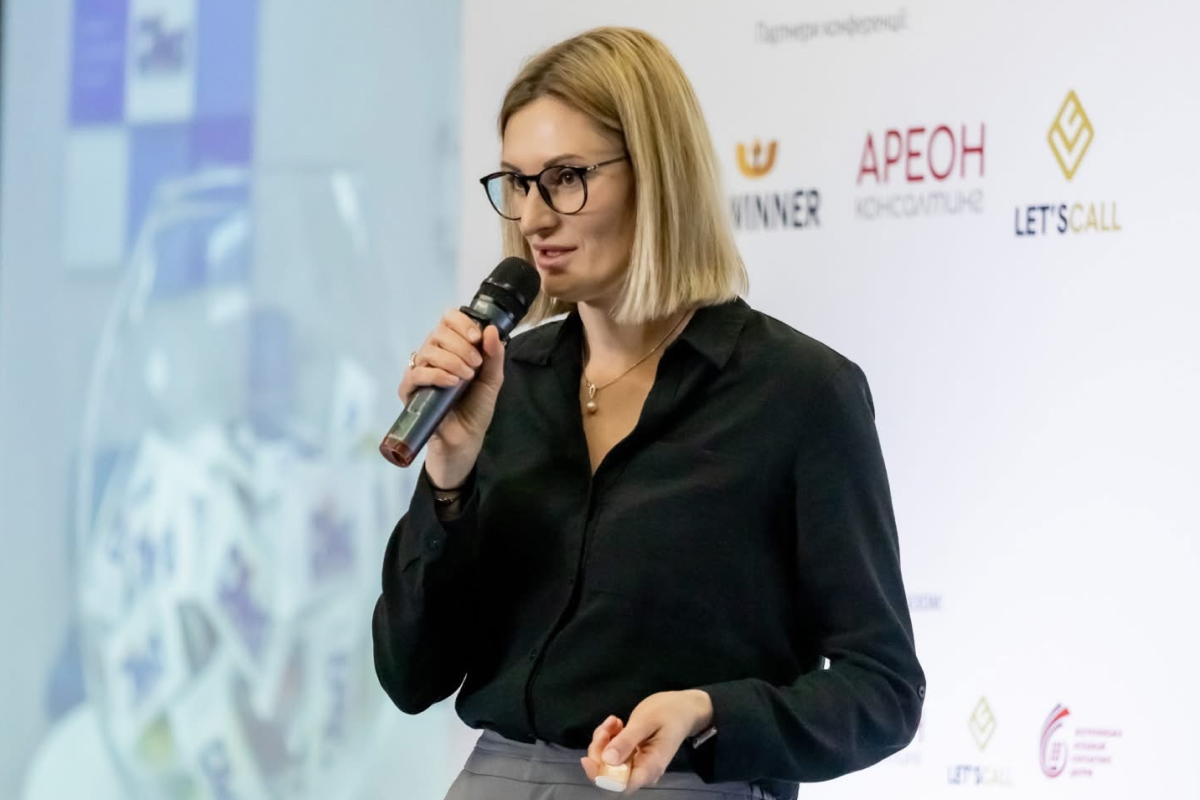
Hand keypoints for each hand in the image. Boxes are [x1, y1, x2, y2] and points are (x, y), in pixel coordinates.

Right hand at [398, 309, 505, 487]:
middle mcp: (432, 354)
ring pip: (428, 351)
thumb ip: (494, 355)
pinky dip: (436, 374)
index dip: (462, 323)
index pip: (448, 319)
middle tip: (476, 365)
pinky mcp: (409, 390)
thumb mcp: (492, 379)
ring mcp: (419, 371)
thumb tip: (492, 328)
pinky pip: (416, 373)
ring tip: (466, 378)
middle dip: (461, 346)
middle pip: (438, 332)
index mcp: (451, 347)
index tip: (476, 338)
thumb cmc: (476, 407)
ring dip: (452, 361)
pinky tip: (452, 383)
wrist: (466, 438)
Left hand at [579, 690, 713, 793]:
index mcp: (650, 767)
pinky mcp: (631, 756)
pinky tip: (617, 723)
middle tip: (608, 725)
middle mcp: (642, 772)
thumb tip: (607, 760)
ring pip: (607, 762)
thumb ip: (627, 740)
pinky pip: (611, 753)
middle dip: (600, 751)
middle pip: (609, 775)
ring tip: (615, 721)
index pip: (619, 785)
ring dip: (603, 741)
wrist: (682, 708)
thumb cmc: (670, 713)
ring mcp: (636, 765)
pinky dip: (608, 738)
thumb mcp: (647, 721)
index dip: (600, 776)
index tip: (588, 757)